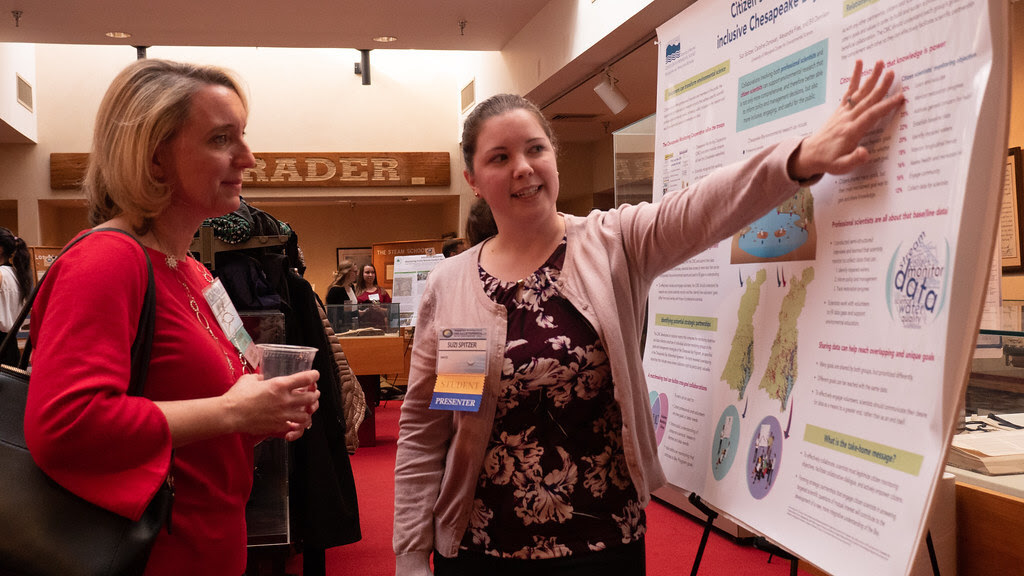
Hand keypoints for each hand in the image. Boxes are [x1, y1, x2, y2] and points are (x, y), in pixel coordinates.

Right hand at [223, 369, 319, 439]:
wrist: (230, 414)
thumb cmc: (238, 396)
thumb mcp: (250, 379)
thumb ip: (260, 377)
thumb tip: (262, 378)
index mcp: (279, 384)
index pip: (306, 378)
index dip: (314, 376)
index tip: (315, 375)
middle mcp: (284, 399)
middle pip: (311, 397)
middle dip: (315, 395)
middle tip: (313, 393)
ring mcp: (282, 414)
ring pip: (306, 415)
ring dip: (308, 411)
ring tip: (306, 409)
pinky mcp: (278, 426)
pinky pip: (294, 426)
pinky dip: (297, 424)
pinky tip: (295, 422)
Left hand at [788, 60, 905, 180]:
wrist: (810, 154)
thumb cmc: (828, 161)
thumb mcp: (841, 166)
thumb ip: (854, 160)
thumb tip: (865, 153)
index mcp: (851, 131)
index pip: (871, 116)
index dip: (885, 106)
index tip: (900, 97)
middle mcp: (847, 119)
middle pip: (867, 100)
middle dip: (880, 86)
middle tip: (892, 72)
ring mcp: (843, 112)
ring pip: (860, 93)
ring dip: (870, 78)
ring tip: (880, 63)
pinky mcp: (840, 110)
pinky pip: (848, 92)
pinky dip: (854, 78)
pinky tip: (859, 64)